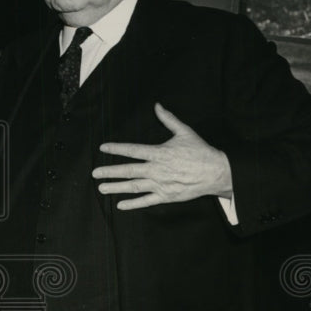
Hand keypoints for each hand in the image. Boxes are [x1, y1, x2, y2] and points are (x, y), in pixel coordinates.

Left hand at [91, 103, 232, 209]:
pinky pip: (146, 201)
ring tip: (101, 188)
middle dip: (110, 172)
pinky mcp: (166, 196)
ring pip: (134, 187)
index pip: (133, 150)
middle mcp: (157, 170)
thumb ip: (168, 119)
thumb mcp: (185, 132)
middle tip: (94, 173)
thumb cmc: (200, 152)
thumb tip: (157, 105)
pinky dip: (133, 204)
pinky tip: (120, 204)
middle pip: (128, 170)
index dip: (117, 148)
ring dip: (116, 187)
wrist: (216, 172)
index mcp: (160, 153)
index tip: (103, 148)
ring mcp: (161, 185)